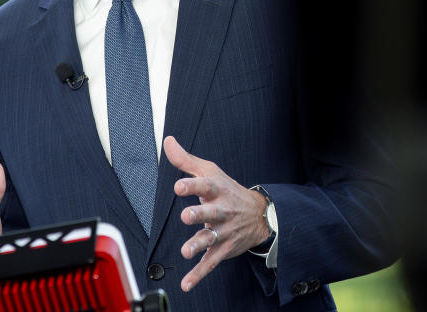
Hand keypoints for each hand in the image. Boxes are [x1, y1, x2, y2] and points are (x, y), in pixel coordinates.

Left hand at [163, 136, 269, 291]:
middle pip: (210, 212)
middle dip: (199, 215)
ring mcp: (222, 231)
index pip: (204, 186)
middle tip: (187, 216)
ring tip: (186, 251)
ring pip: (210, 239)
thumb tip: (168, 141)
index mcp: (216, 190)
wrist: (258, 215)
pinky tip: (186, 283)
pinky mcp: (222, 249)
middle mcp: (221, 211)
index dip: (192, 186)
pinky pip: (209, 263)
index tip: (179, 186)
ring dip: (197, 245)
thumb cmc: (227, 190)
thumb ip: (185, 160)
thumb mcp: (209, 171)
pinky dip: (198, 275)